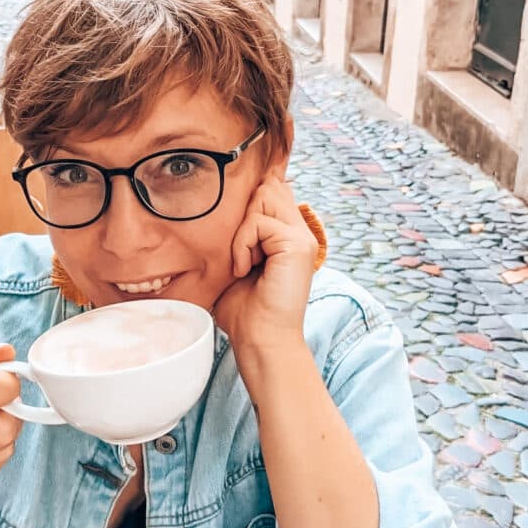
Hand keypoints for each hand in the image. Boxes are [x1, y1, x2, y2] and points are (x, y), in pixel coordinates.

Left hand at [213, 175, 317, 357]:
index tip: (234, 232)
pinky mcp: (297, 245)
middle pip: (268, 187)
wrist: (260, 340)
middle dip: (243, 213)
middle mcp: (300, 232)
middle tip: (239, 252)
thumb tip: (225, 204)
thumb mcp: (237, 262)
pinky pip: (258, 222)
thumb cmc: (243, 310)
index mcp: (289, 235)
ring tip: (242, 263)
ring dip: (242, 231)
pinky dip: (241, 245)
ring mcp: (302, 237)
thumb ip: (240, 233)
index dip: (249, 199)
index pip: (273, 189)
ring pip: (263, 198)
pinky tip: (243, 270)